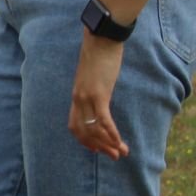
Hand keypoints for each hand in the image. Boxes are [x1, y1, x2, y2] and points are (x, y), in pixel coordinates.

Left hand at [70, 31, 129, 158]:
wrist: (100, 39)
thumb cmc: (99, 55)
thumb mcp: (94, 76)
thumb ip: (94, 87)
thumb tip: (101, 94)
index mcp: (76, 95)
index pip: (74, 125)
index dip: (84, 140)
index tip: (97, 149)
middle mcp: (78, 99)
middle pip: (83, 131)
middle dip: (99, 147)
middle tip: (114, 156)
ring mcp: (87, 97)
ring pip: (93, 129)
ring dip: (108, 144)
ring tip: (121, 152)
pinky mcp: (99, 93)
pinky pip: (103, 119)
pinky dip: (111, 133)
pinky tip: (120, 142)